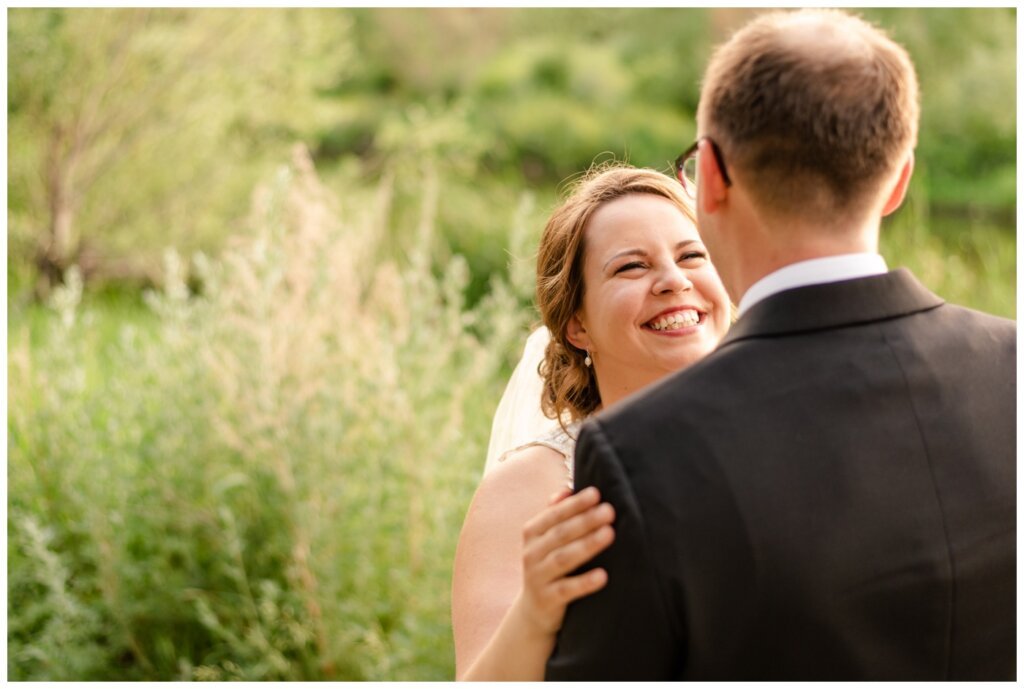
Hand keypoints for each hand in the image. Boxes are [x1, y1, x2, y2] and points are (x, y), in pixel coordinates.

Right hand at [514, 486, 614, 636]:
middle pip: (560, 534)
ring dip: (587, 545)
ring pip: (563, 559)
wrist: (535, 611)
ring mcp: (537, 577)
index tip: (596, 493)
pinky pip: (567, 590)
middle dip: (585, 521)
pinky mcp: (547, 600)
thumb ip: (555, 514)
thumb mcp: (546, 540)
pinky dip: (585, 583)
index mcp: (532, 534)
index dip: (574, 504)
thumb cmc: (549, 566)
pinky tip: (603, 576)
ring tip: (609, 534)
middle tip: (609, 511)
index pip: (553, 515)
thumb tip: (568, 489)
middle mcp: (531, 553)